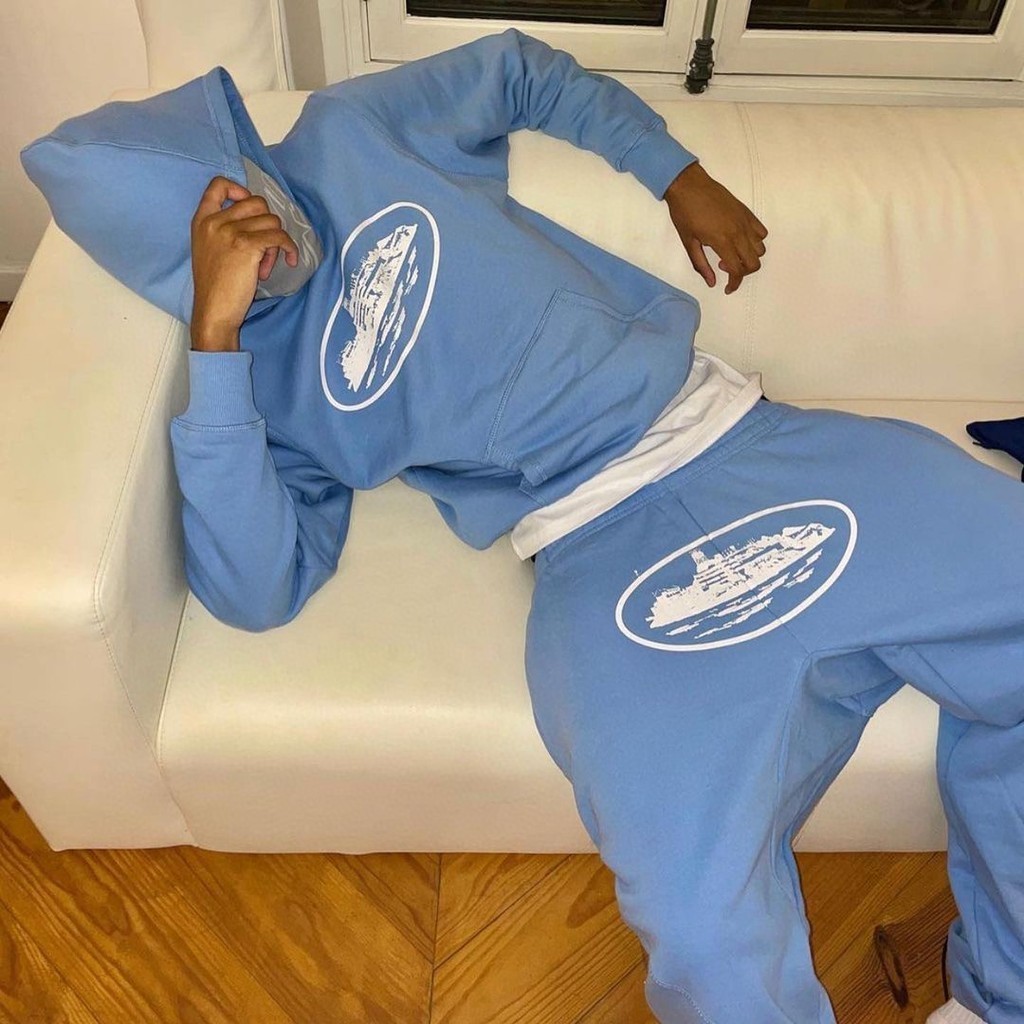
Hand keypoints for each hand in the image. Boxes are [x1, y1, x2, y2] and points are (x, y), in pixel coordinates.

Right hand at [189, 175, 299, 351]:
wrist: (214, 310)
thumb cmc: (215, 287)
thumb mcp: (209, 249)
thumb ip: (223, 230)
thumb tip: (258, 221)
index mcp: (202, 220)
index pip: (218, 185)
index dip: (240, 190)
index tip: (252, 211)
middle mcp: (215, 221)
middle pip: (256, 203)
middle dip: (267, 225)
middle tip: (264, 250)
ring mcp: (231, 232)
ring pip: (271, 221)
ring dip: (276, 243)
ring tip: (266, 265)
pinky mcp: (248, 246)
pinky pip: (279, 237)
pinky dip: (289, 248)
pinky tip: (289, 261)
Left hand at [664, 162, 767, 295]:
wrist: (688, 185)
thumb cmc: (684, 213)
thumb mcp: (688, 243)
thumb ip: (701, 265)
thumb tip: (712, 282)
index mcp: (722, 241)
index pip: (737, 270)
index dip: (734, 284)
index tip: (727, 288)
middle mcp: (738, 232)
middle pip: (754, 262)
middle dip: (743, 273)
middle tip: (726, 268)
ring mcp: (744, 221)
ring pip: (760, 248)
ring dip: (749, 257)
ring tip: (731, 253)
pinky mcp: (746, 212)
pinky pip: (761, 231)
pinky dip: (756, 241)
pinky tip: (740, 240)